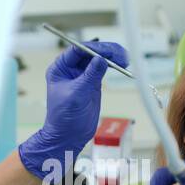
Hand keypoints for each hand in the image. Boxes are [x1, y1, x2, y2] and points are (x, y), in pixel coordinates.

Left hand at [18, 41, 128, 179]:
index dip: (93, 48)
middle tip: (119, 53)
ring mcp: (83, 75)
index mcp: (61, 68)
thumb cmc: (64, 117)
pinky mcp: (93, 83)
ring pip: (99, 59)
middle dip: (105, 51)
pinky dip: (113, 66)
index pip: (77, 50)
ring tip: (124, 58)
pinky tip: (122, 64)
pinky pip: (104, 69)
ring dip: (112, 57)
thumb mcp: (77, 94)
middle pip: (90, 52)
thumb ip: (90, 76)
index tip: (106, 50)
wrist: (69, 136)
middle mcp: (71, 69)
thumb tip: (101, 59)